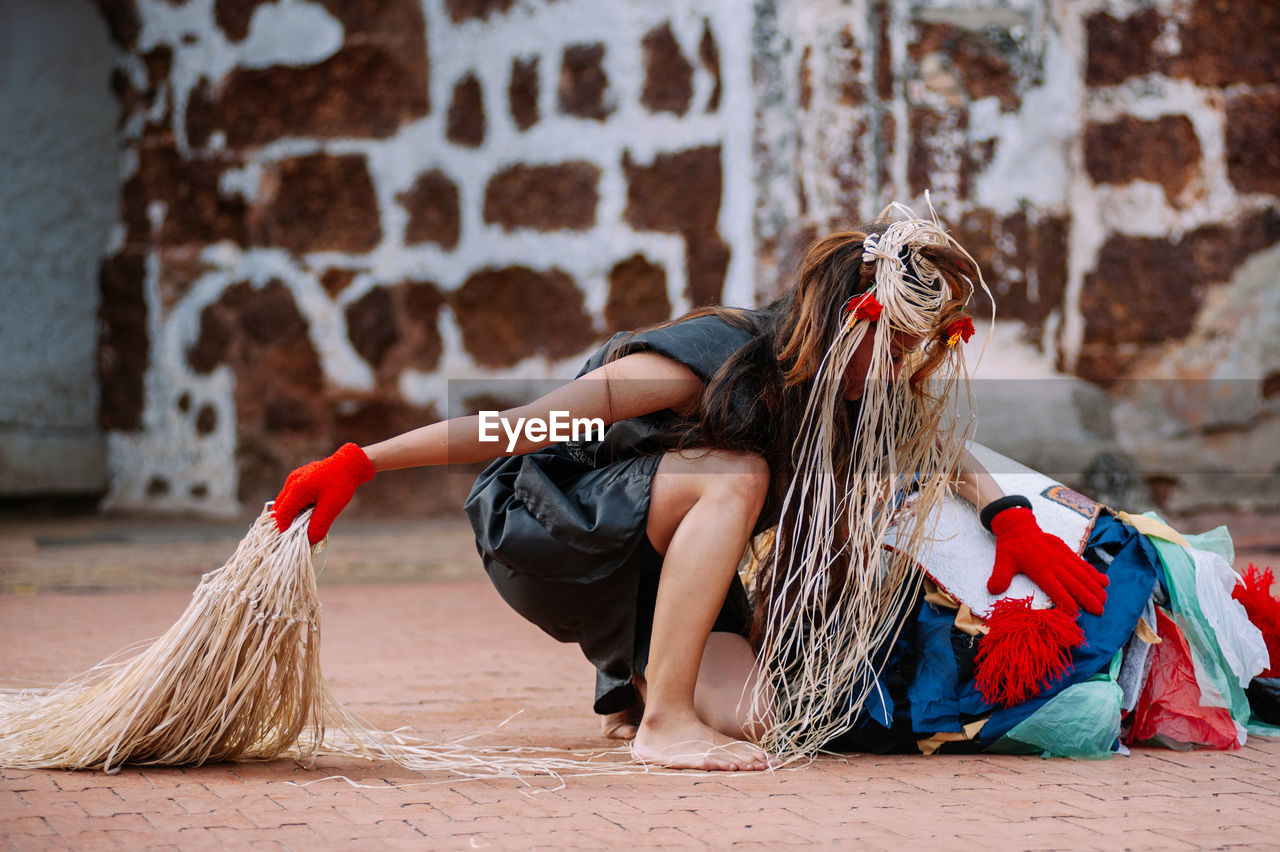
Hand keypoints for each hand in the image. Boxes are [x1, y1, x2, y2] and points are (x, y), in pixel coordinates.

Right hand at [273, 443, 374, 544]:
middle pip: (279, 508)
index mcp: (297, 490)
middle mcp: (291, 482)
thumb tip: (310, 540)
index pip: (281, 515)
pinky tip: (309, 508)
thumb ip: (319, 524)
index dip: (285, 529)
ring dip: (290, 513)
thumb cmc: (341, 484)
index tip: (293, 539)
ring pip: (283, 501)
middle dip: (286, 522)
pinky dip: (295, 504)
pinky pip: (290, 494)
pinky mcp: (297, 476)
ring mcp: (293, 478)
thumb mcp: (332, 507)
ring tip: (306, 520)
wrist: (349, 463)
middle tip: (299, 532)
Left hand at [984, 501, 1107, 616]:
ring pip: (1082, 574)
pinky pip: (1082, 564)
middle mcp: (1054, 564)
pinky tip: (1104, 581)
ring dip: (1094, 587)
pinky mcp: (1067, 551)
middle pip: (1074, 583)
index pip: (1055, 588)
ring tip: (1105, 600)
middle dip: (1087, 598)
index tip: (1076, 613)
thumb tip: (992, 590)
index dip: (1066, 601)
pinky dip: (1094, 572)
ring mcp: (1062, 557)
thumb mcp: (1002, 561)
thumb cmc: (1010, 548)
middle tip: (1100, 611)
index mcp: (1039, 569)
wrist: (1018, 526)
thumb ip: (999, 576)